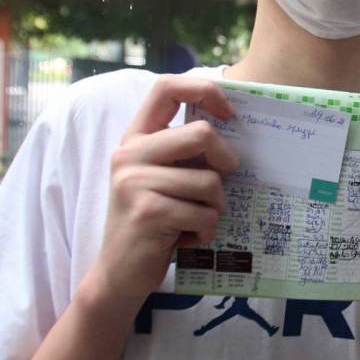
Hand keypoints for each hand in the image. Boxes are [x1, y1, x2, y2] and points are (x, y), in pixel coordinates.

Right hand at [89, 77, 237, 306]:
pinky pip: (205, 214)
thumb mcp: (167, 178)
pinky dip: (206, 232)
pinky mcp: (147, 211)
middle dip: (225, 163)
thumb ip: (188, 153)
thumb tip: (238, 129)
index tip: (229, 113)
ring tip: (193, 221)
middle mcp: (129, 154)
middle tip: (217, 189)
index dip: (204, 90)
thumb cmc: (158, 220)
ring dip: (215, 208)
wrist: (121, 272)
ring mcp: (134, 182)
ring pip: (209, 182)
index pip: (166, 88)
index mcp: (136, 138)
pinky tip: (185, 238)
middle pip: (202, 134)